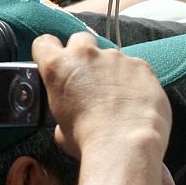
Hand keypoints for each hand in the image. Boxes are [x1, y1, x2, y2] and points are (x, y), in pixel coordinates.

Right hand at [32, 31, 170, 157]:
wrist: (124, 145)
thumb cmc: (89, 140)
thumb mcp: (60, 128)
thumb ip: (62, 109)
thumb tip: (70, 115)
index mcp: (58, 67)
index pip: (44, 43)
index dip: (50, 53)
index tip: (56, 63)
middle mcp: (86, 55)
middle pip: (80, 40)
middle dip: (83, 54)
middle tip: (89, 78)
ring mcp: (116, 58)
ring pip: (111, 56)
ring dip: (112, 71)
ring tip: (119, 97)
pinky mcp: (141, 66)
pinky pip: (136, 68)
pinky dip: (135, 80)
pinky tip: (137, 101)